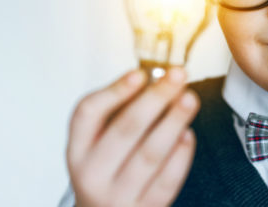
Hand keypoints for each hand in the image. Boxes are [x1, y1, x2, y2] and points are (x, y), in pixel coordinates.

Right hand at [66, 67, 199, 206]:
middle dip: (155, 98)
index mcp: (78, 149)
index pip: (88, 114)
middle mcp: (92, 173)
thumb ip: (121, 110)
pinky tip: (188, 133)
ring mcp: (118, 196)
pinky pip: (168, 180)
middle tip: (178, 75)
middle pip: (125, 129)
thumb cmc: (108, 169)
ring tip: (189, 99)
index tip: (140, 72)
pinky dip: (181, 154)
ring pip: (150, 153)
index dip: (115, 91)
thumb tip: (157, 80)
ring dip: (173, 121)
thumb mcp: (99, 142)